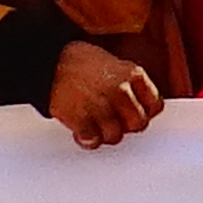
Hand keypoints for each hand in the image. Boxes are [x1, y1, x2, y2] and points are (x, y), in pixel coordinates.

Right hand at [44, 40, 164, 147]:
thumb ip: (130, 85)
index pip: (155, 105)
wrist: (47, 61)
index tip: (135, 113)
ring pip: (115, 136)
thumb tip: (141, 108)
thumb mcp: (114, 64)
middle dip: (126, 126)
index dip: (145, 112)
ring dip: (105, 134)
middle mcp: (120, 90)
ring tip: (95, 124)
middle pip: (138, 124)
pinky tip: (82, 130)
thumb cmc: (80, 62)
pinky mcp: (81, 119)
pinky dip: (87, 139)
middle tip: (113, 121)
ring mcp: (101, 106)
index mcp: (132, 74)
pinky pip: (92, 140)